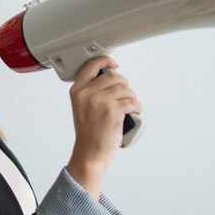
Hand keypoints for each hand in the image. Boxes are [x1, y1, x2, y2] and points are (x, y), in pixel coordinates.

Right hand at [66, 56, 141, 198]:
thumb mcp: (82, 107)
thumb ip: (91, 90)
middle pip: (114, 77)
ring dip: (132, 98)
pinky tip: (132, 114)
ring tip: (128, 108)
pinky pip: (133, 102)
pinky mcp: (113, 110)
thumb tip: (111, 76)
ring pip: (126, 89)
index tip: (114, 64)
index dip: (106, 61)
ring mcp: (100, 101)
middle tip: (124, 97)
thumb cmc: (89, 132)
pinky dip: (137, 108)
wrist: (90, 153)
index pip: (92, 66)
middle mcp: (87, 93)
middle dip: (124, 86)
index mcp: (77, 91)